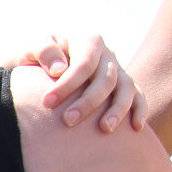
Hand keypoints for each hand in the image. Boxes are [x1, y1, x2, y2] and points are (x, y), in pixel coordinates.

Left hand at [20, 33, 146, 132]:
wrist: (42, 68)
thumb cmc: (35, 59)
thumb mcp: (32, 48)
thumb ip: (43, 51)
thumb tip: (60, 69)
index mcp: (87, 42)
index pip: (83, 64)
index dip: (67, 84)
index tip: (47, 103)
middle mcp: (107, 55)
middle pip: (106, 79)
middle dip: (88, 101)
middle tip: (67, 121)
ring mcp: (118, 70)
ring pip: (126, 88)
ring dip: (117, 109)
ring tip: (105, 129)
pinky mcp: (123, 86)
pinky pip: (138, 96)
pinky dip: (140, 110)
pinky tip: (135, 127)